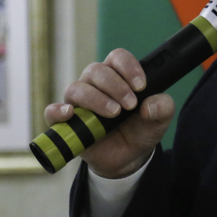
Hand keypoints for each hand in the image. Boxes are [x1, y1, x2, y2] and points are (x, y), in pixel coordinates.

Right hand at [44, 48, 174, 178]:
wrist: (129, 158)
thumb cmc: (141, 129)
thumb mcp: (160, 119)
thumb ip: (163, 107)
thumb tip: (149, 106)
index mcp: (118, 76)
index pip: (117, 57)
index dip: (128, 67)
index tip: (141, 86)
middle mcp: (95, 84)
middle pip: (96, 70)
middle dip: (116, 86)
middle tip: (130, 105)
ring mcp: (78, 102)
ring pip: (77, 88)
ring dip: (96, 98)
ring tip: (114, 113)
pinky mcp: (66, 122)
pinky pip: (53, 111)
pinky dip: (58, 110)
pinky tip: (70, 114)